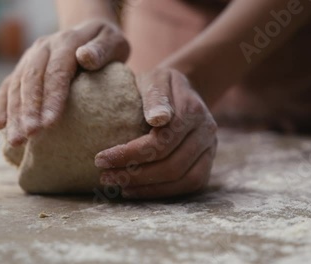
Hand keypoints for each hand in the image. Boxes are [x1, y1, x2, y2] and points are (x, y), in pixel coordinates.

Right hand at [0, 20, 129, 145]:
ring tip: (16, 140)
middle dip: (29, 110)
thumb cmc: (107, 43)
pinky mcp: (24, 67)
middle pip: (32, 80)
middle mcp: (44, 48)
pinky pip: (8, 86)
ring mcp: (31, 57)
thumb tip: (85, 57)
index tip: (50, 123)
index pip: (57, 71)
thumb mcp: (113, 41)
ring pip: (17, 85)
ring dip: (14, 114)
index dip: (52, 97)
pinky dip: (1, 106)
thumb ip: (102, 49)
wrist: (90, 31)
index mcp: (66, 42)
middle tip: (30, 135)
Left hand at [95, 68, 217, 198]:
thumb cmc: (160, 84)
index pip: (161, 142)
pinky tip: (137, 190)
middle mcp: (206, 131)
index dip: (130, 154)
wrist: (184, 88)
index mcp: (192, 110)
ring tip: (119, 187)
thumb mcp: (155, 79)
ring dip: (148, 188)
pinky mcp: (207, 162)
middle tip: (106, 177)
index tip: (100, 159)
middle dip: (135, 176)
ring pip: (183, 180)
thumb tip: (158, 119)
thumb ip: (155, 96)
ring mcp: (210, 149)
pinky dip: (163, 192)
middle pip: (172, 165)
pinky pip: (190, 185)